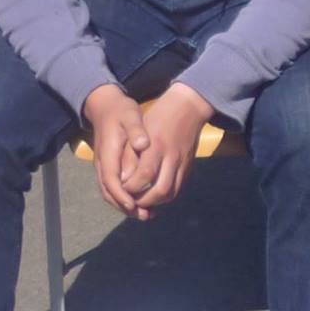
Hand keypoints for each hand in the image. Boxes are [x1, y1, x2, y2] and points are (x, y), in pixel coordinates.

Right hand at [81, 86, 149, 216]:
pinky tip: (142, 202)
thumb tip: (143, 145)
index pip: (110, 179)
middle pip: (109, 191)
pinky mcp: (109, 166)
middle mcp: (102, 163)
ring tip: (146, 214)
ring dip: (126, 205)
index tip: (134, 205)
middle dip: (125, 206)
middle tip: (144, 216)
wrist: (105, 106)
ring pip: (111, 192)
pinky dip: (125, 198)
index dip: (121, 195)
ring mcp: (104, 166)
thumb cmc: (121, 111)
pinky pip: (114, 187)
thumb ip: (137, 130)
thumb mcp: (131, 115)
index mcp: (108, 153)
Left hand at [134, 82, 213, 215]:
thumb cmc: (157, 118)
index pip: (144, 176)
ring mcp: (182, 163)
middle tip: (131, 202)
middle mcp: (171, 157)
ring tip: (141, 201)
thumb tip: (122, 180)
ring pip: (171, 193)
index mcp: (156, 146)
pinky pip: (178, 188)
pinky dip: (165, 196)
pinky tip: (153, 195)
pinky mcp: (188, 167)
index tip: (121, 189)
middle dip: (144, 201)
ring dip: (155, 202)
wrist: (187, 108)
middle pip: (161, 190)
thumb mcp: (138, 131)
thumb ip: (130, 155)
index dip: (131, 188)